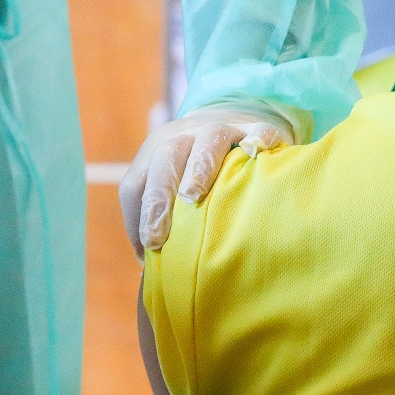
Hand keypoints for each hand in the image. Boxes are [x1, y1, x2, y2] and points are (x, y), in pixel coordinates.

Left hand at [119, 103, 293, 256]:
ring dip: (199, 166)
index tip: (149, 246)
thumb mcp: (171, 188)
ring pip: (208, 138)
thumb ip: (161, 221)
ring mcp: (220, 128)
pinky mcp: (254, 127)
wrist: (230, 122)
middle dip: (158, 196)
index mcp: (156, 153)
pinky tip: (255, 151)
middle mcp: (184, 136)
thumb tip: (149, 273)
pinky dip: (258, 138)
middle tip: (158, 235)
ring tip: (193, 195)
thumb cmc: (195, 173)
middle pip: (165, 157)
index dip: (137, 215)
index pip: (136, 182)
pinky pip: (258, 129)